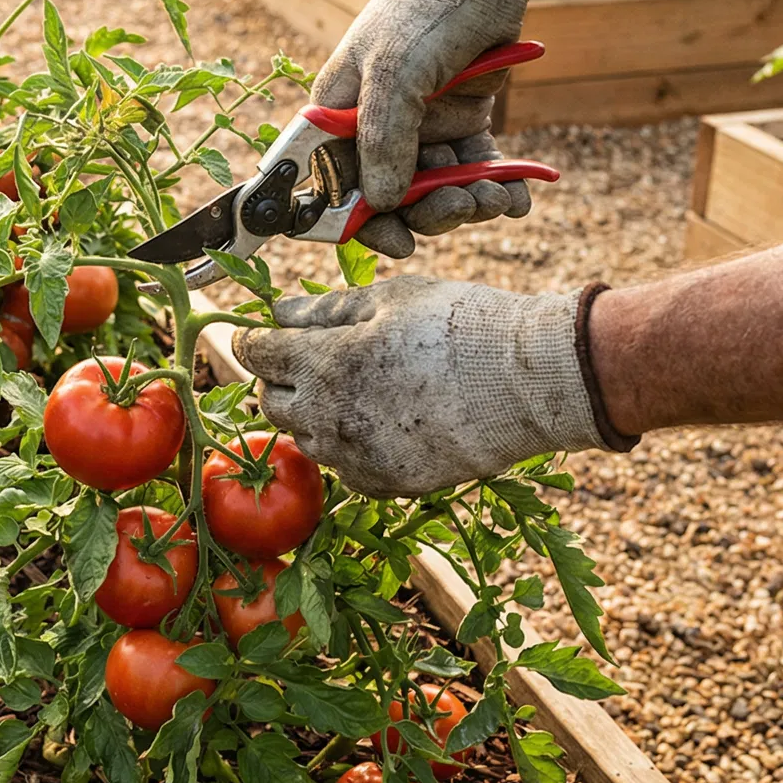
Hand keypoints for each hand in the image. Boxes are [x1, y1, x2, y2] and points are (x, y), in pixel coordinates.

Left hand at [231, 277, 610, 496]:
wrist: (529, 381)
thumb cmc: (460, 323)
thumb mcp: (390, 299)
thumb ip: (324, 309)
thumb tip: (276, 312)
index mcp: (325, 362)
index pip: (258, 353)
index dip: (254, 340)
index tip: (259, 335)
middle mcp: (330, 416)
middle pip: (272, 401)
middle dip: (279, 377)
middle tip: (304, 358)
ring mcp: (357, 457)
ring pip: (306, 437)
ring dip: (312, 413)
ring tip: (349, 387)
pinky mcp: (386, 484)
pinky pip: (344, 468)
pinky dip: (347, 446)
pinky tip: (377, 421)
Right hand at [314, 0, 562, 258]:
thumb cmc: (421, 11)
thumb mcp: (394, 75)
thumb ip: (383, 142)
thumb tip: (379, 204)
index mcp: (338, 117)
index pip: (333, 186)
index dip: (359, 221)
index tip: (396, 241)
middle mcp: (374, 129)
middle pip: (390, 199)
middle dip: (427, 213)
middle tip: (460, 207)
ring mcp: (420, 128)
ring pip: (436, 191)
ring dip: (467, 202)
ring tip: (496, 196)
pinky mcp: (462, 123)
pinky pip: (475, 171)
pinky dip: (497, 188)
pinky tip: (517, 195)